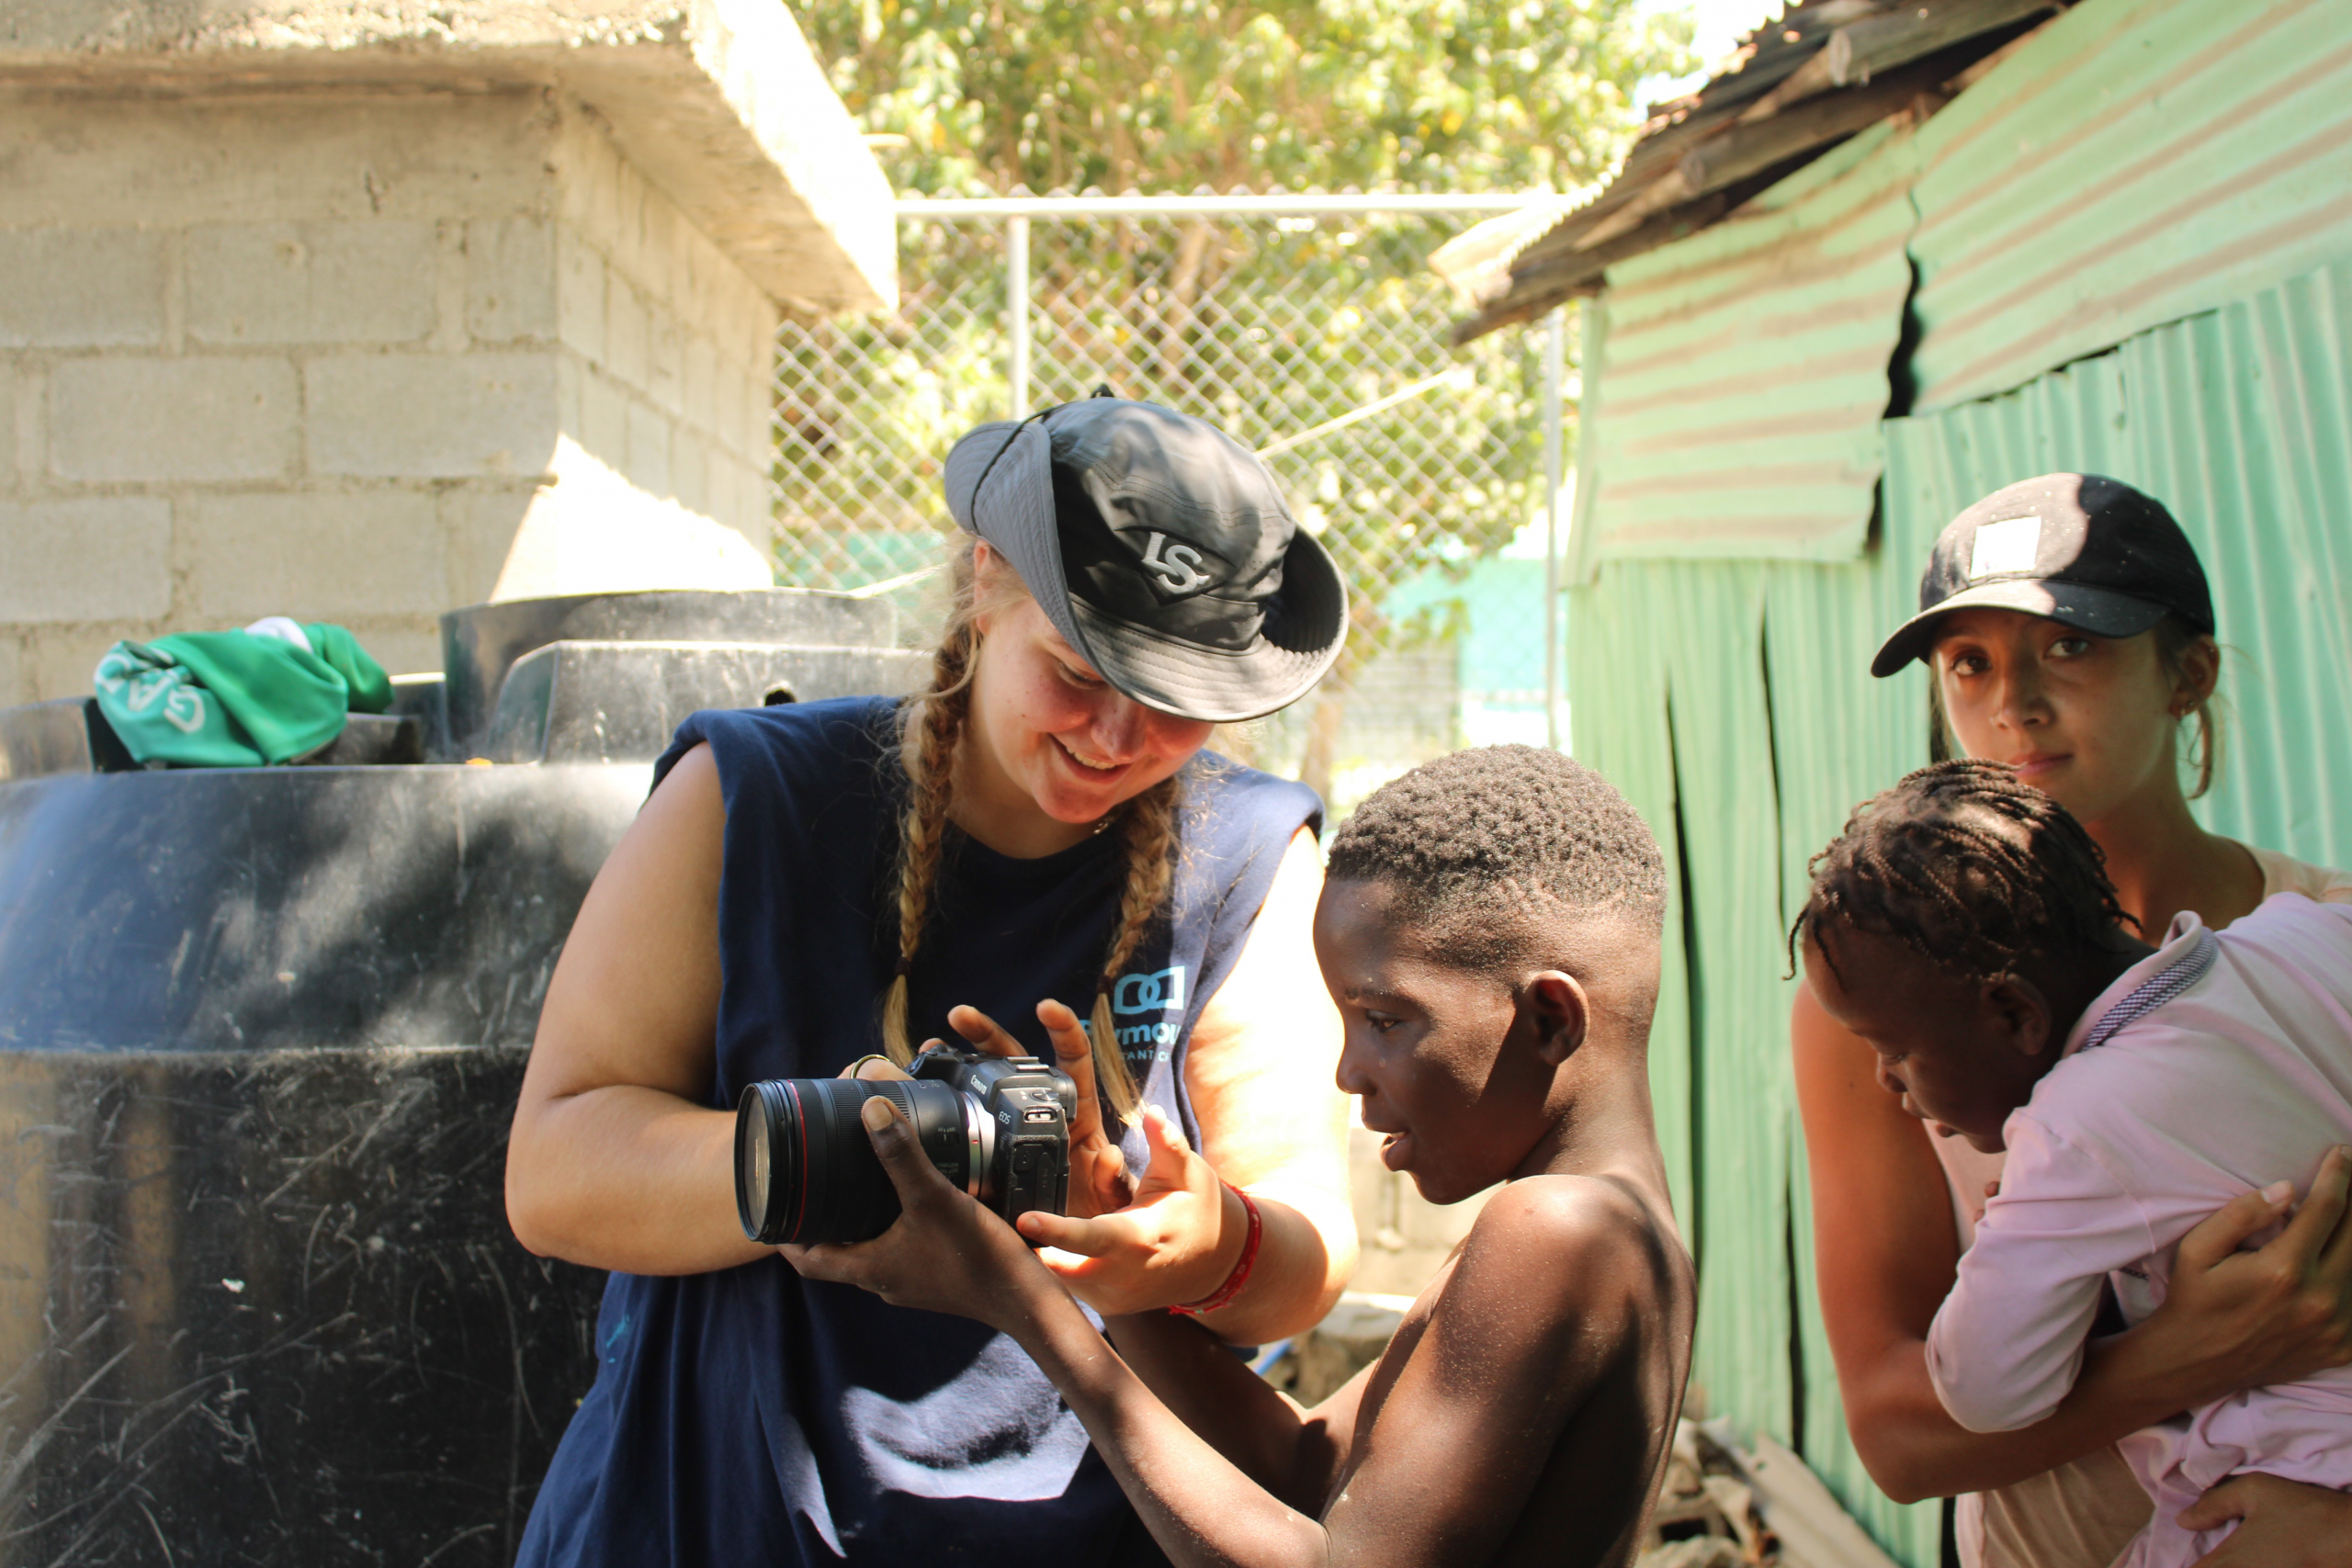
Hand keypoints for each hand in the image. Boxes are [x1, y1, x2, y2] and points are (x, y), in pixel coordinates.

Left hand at [781, 1096, 1055, 1331]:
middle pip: (834, 1255)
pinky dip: (888, 1230)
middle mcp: (884, 1281)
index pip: (807, 1260)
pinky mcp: (935, 1278)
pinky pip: (898, 1253)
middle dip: (818, 1225)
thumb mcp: (934, 1197)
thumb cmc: (977, 1257)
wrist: (1025, 1300)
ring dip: (854, 1227)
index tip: (770, 1211)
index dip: (783, 1237)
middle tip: (808, 1190)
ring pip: (867, 1253)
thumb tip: (870, 1109)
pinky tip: (905, 1206)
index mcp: (870, 1269)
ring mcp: (911, 1282)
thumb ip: (902, 1154)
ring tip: (851, 1189)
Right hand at [926, 1000, 1134, 1218]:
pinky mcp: (994, 1166)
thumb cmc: (1107, 1224)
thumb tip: (1108, 1156)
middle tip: (959, 1015)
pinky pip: (968, 1133)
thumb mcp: (1117, 1202)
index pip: (1074, 1064)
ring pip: (986, 1091)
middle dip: (988, 1035)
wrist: (1080, 1259)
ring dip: (957, 1065)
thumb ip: (1114, 1181)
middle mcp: (1045, 1122)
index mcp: (1080, 1122)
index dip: (1063, 1032)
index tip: (1046, 1007)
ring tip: (928, 1047)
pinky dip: (945, 1109)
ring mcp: (1016, 1141)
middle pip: (1016, 1066)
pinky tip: (919, 1092)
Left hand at [1019, 1104, 1246, 1316]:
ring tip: (1036, 1227)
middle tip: (1011, 1223)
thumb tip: (1152, 1114)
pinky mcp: (1108, 1306)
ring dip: (1044, 1254)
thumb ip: (1167, 1144)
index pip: (1094, 1237)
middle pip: (1064, 1268)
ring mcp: (1115, 1297)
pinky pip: (1070, 1287)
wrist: (1217, 1263)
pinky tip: (1053, 1243)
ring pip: (1061, 1279)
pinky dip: (1058, 1266)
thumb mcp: (1188, 1173)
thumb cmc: (1197, 1211)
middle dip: (1034, 1249)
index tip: (1025, 1220)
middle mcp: (1125, 1275)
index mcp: (1141, 1238)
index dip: (1057, 1231)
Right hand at [2144, 1146, 2351, 1401]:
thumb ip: (2241, 1215)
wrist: (2196, 1363)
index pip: (2327, 1208)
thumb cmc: (2194, 1299)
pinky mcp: (2344, 1347)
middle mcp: (2319, 1298)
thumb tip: (2286, 1188)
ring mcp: (2336, 1327)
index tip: (2342, 1152)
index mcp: (2283, 1269)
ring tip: (2350, 1215)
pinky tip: (2343, 1257)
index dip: (2340, 1175)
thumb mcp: (2198, 1250)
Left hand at [2181, 1472, 2351, 1566]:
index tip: (2198, 1557)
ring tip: (2232, 1558)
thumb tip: (2184, 1521)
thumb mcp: (2255, 1491)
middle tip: (2215, 1556)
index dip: (2192, 1565)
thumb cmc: (2304, 1512)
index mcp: (2230, 1561)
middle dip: (2210, 1566)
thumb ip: (2215, 1503)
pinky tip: (2256, 1561)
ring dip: (2227, 1567)